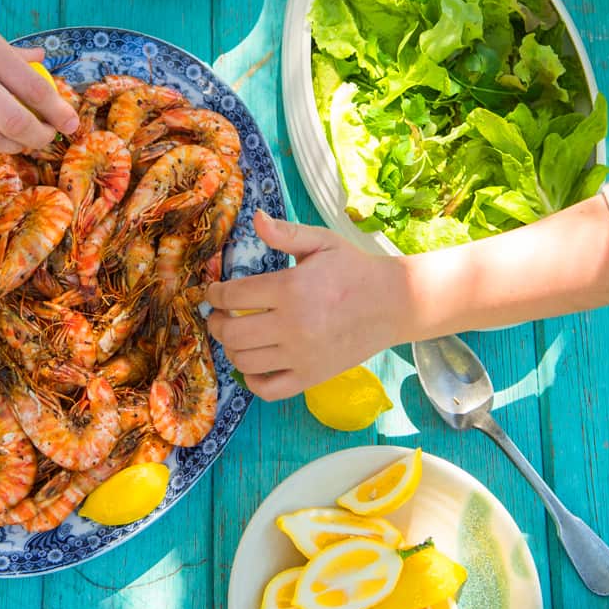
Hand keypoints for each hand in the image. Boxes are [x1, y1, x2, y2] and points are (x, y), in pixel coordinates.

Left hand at [205, 210, 409, 400]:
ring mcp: (301, 355)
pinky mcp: (311, 377)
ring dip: (230, 348)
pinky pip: (268, 389)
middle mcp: (292, 325)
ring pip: (244, 360)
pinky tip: (253, 364)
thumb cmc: (354, 269)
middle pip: (232, 331)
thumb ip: (286, 233)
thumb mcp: (322, 242)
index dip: (216, 293)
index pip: (234, 295)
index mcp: (291, 289)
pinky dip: (252, 380)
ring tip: (234, 335)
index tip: (214, 291)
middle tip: (218, 315)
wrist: (394, 303)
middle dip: (216, 322)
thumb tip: (256, 219)